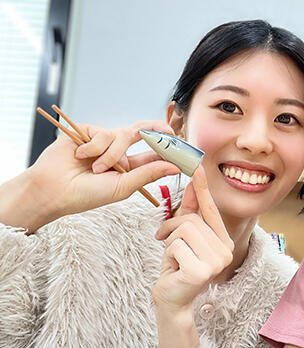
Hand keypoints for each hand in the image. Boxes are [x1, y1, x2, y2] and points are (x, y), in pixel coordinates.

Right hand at [24, 120, 179, 228]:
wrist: (54, 190)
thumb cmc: (88, 194)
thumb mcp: (124, 187)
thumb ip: (148, 174)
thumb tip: (174, 166)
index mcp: (130, 168)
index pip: (155, 154)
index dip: (169, 149)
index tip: (184, 147)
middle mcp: (119, 152)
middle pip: (145, 133)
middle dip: (158, 130)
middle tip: (170, 133)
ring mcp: (104, 140)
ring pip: (124, 135)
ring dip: (113, 153)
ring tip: (98, 168)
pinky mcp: (88, 131)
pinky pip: (104, 132)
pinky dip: (95, 146)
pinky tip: (81, 157)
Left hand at [152, 165, 233, 311]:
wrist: (172, 300)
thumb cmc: (177, 268)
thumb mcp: (182, 238)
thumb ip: (189, 212)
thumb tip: (192, 182)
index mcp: (224, 242)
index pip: (211, 211)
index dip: (202, 189)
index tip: (196, 167)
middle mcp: (225, 251)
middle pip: (191, 219)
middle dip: (172, 228)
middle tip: (165, 242)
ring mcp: (216, 262)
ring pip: (183, 230)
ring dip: (169, 242)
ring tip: (173, 257)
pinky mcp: (201, 271)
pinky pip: (176, 246)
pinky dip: (168, 254)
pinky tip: (174, 268)